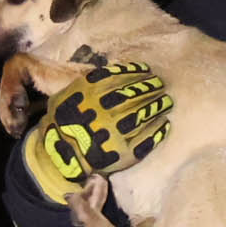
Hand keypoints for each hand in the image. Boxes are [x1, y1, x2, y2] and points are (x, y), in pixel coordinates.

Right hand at [22, 62, 175, 202]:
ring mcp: (115, 132)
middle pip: (134, 96)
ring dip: (157, 107)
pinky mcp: (124, 152)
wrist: (59, 156)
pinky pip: (146, 138)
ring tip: (166, 102)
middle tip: (160, 84)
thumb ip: (87, 82)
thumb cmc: (64, 121)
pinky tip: (164, 123)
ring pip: (142, 116)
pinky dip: (157, 129)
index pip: (119, 78)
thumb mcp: (66, 95)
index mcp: (89, 95)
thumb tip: (116, 70)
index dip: (136, 73)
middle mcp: (104, 111)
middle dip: (150, 88)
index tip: (147, 71)